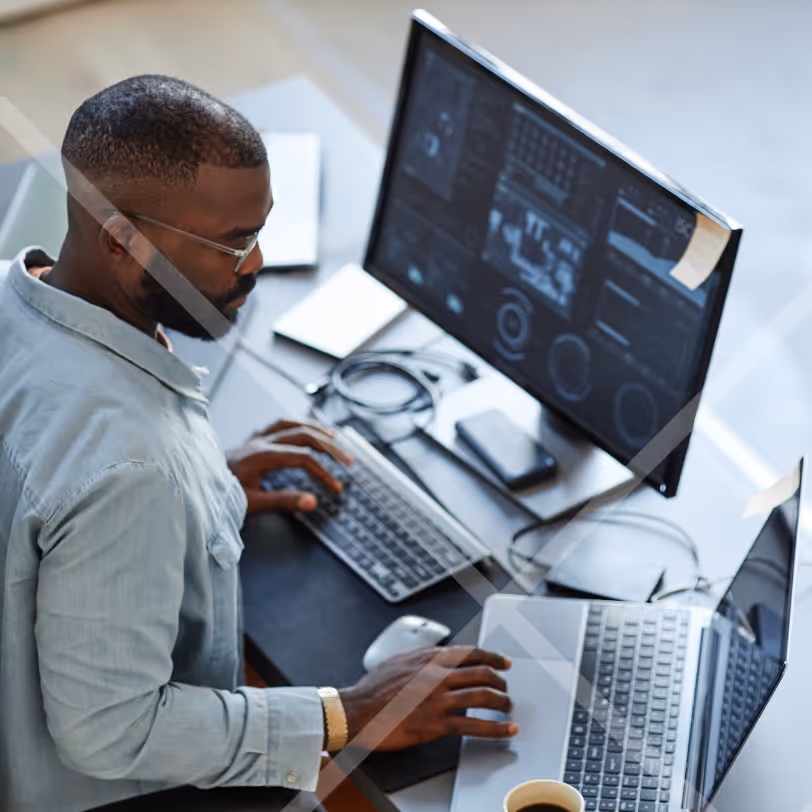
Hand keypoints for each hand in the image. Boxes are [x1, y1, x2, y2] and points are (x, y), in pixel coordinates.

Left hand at [227, 418, 352, 514]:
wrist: (194, 487)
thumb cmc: (219, 497)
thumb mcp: (251, 504)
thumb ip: (283, 501)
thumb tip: (313, 501)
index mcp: (260, 456)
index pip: (302, 459)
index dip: (323, 472)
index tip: (335, 488)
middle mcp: (258, 442)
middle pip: (302, 435)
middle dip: (329, 447)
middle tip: (347, 460)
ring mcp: (254, 438)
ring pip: (291, 424)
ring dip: (315, 429)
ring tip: (334, 437)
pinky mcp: (251, 440)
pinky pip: (279, 425)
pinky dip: (297, 425)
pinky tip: (305, 429)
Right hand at [338, 646, 515, 750]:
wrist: (356, 711)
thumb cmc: (372, 689)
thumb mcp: (398, 661)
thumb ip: (421, 658)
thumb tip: (435, 657)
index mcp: (429, 658)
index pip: (470, 652)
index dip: (492, 657)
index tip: (503, 662)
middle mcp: (437, 675)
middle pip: (482, 672)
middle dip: (500, 681)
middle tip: (506, 689)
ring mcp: (438, 699)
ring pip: (482, 696)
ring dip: (501, 703)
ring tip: (508, 708)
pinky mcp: (435, 723)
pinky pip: (473, 726)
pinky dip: (494, 728)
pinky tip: (505, 730)